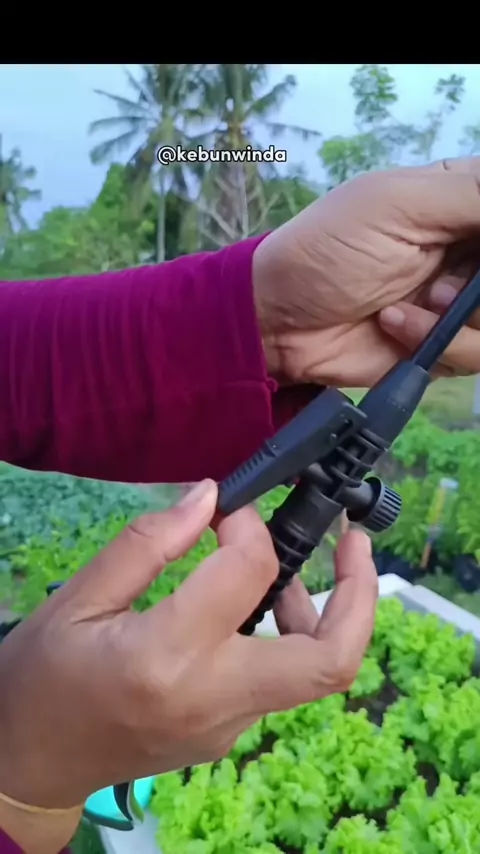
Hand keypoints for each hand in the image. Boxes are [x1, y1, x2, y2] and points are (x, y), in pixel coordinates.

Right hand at [0, 480, 376, 810]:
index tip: (231, 506)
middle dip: (359, 593)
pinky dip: (288, 635)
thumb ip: (149, 542)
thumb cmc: (43, 676)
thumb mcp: (80, 597)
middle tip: (353, 540)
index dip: (250, 524)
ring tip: (299, 565)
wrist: (30, 763)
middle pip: (329, 659)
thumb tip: (210, 497)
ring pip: (315, 673)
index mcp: (167, 657)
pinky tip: (255, 605)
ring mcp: (227, 727)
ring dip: (328, 614)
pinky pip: (280, 681)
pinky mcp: (227, 735)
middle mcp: (213, 700)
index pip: (248, 572)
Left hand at [253, 157, 479, 385]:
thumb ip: (471, 197)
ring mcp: (459, 300)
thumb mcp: (397, 203)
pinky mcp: (445, 344)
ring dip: (466, 313)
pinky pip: (478, 352)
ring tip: (421, 301)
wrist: (280, 321)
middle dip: (479, 284)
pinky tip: (395, 324)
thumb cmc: (327, 248)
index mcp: (460, 199)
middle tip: (448, 283)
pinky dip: (440, 342)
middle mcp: (468, 249)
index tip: (476, 247)